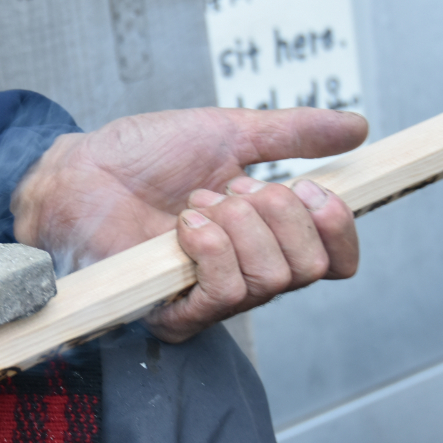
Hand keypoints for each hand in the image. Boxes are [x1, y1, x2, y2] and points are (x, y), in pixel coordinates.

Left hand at [11, 107, 366, 342]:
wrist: (83, 169)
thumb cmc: (144, 156)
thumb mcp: (230, 132)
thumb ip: (293, 133)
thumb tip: (358, 128)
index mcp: (268, 237)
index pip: (335, 260)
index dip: (337, 228)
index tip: (311, 188)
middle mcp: (249, 273)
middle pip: (310, 268)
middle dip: (278, 213)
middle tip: (233, 189)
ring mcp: (213, 298)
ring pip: (272, 278)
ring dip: (239, 225)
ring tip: (197, 204)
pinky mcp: (177, 314)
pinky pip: (227, 291)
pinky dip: (213, 247)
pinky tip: (185, 225)